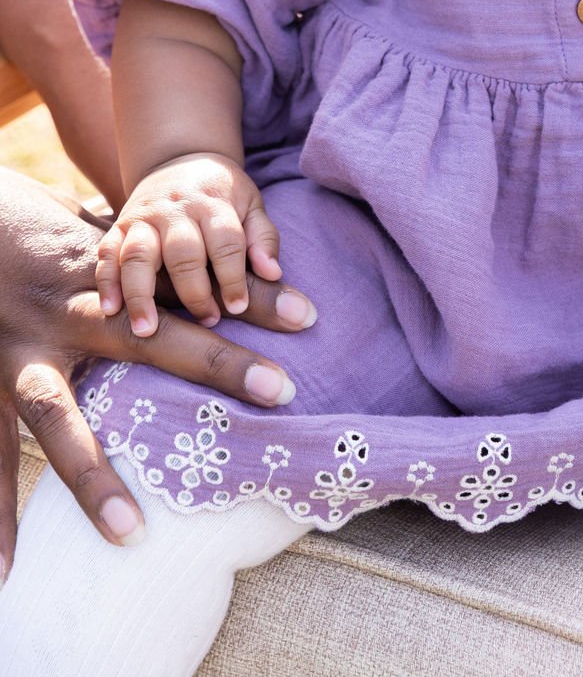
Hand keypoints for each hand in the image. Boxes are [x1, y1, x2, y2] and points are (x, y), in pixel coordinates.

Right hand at [0, 166, 315, 574]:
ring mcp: (19, 359)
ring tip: (131, 534)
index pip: (195, 288)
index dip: (253, 300)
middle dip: (211, 362)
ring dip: (90, 477)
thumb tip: (290, 300)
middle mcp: (70, 316)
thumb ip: (196, 279)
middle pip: (146, 339)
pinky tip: (8, 572)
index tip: (310, 317)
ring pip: (55, 419)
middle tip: (278, 391)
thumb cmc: (70, 254)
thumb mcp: (131, 256)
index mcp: (113, 281)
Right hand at [96, 154, 281, 336]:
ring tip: (147, 330)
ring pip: (138, 254)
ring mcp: (144, 218)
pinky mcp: (120, 226)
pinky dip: (107, 281)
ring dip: (141, 293)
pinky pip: (107, 253)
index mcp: (213, 204)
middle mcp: (176, 210)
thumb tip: (272, 273)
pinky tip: (111, 310)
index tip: (238, 307)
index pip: (225, 242)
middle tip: (207, 321)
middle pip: (183, 252)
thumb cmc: (223, 195)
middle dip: (194, 291)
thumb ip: (263, 239)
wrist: (182, 160)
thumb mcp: (251, 206)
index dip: (233, 277)